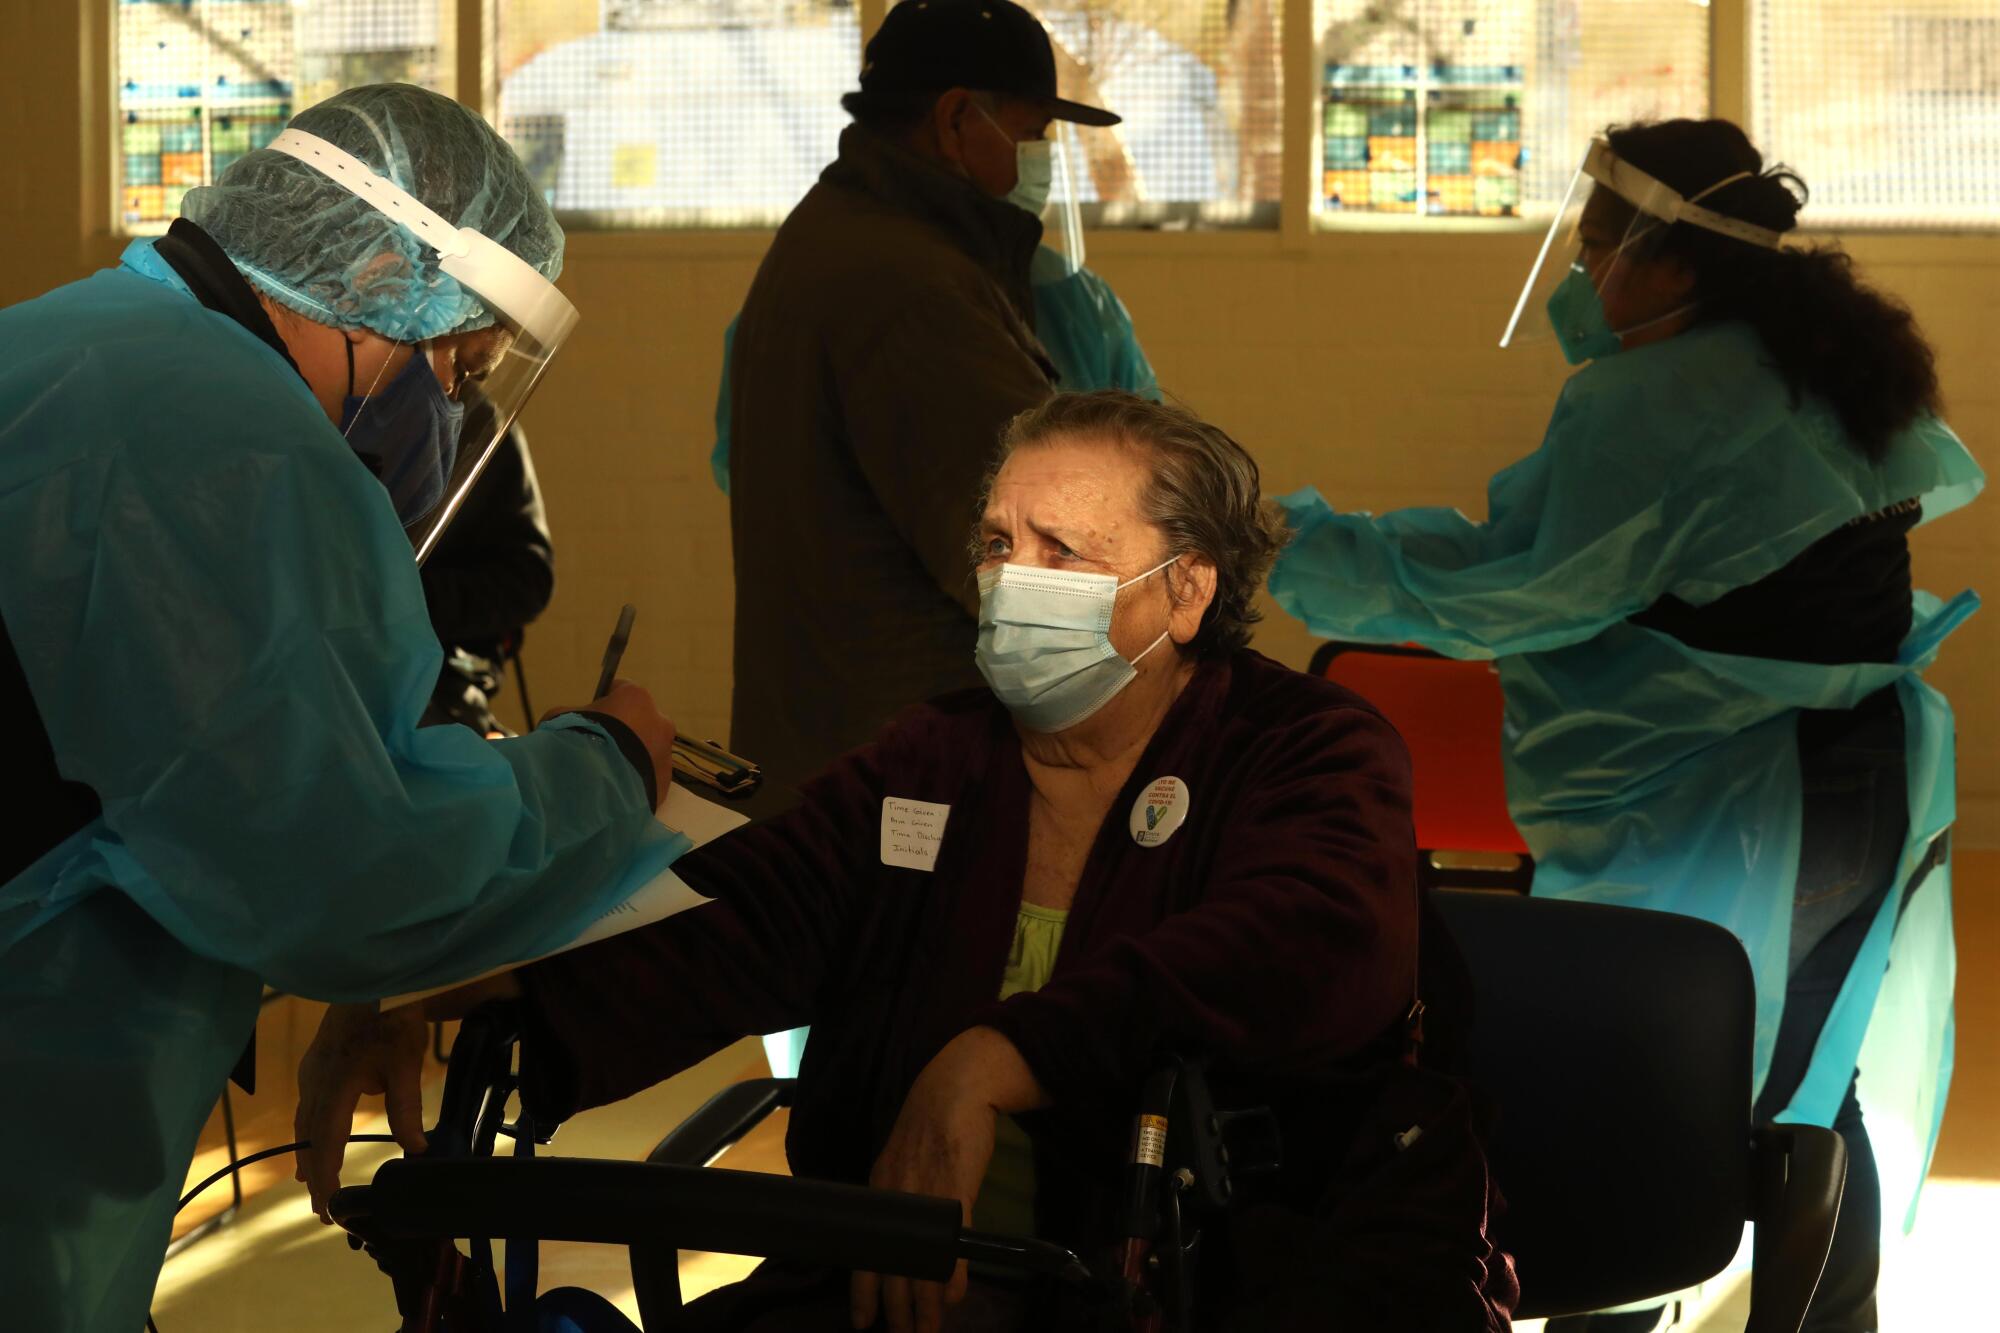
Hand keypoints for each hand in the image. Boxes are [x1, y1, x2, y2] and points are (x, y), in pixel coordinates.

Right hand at [294, 1002, 429, 1221]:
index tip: (329, 1207)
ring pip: (304, 1122)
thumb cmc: (391, 1018)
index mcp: (335, 1084)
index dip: (326, 1177)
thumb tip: (416, 1149)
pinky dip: (310, 1130)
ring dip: (309, 1153)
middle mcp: (314, 1081)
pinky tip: (315, 1139)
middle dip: (315, 1174)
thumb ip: (406, 1108)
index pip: (325, 1143)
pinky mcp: (315, 1063)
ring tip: (313, 1183)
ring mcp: (311, 1071)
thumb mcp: (405, 1064)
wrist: (374, 979)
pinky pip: (307, 1105)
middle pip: (309, 1138)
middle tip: (322, 1208)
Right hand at [544, 679, 675, 808]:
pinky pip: (648, 777)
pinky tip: (614, 789)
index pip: (621, 691)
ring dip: (631, 758)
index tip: (592, 717)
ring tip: (605, 773)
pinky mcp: (665, 783)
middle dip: (623, 732)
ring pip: (647, 751)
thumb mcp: (560, 720)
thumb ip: (571, 715)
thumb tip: (570, 722)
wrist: (593, 789)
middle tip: (598, 748)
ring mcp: (665, 754)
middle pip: (640, 722)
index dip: (604, 703)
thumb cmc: (577, 743)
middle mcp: (659, 722)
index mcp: (636, 699)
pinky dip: (634, 780)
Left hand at [850, 1029, 1046, 1332]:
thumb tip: (907, 1232)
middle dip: (897, 1311)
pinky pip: (951, 1243)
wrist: (956, 1086)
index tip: (862, 1323)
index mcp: (879, 1192)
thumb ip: (901, 1195)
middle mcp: (895, 1199)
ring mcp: (925, 1196)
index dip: (864, 1292)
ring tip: (929, 1330)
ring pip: (920, 1264)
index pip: (865, 1253)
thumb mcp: (901, 1160)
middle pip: (891, 1268)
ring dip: (924, 1305)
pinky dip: (952, 1273)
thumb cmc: (932, 1121)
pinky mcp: (955, 1190)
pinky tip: (953, 1297)